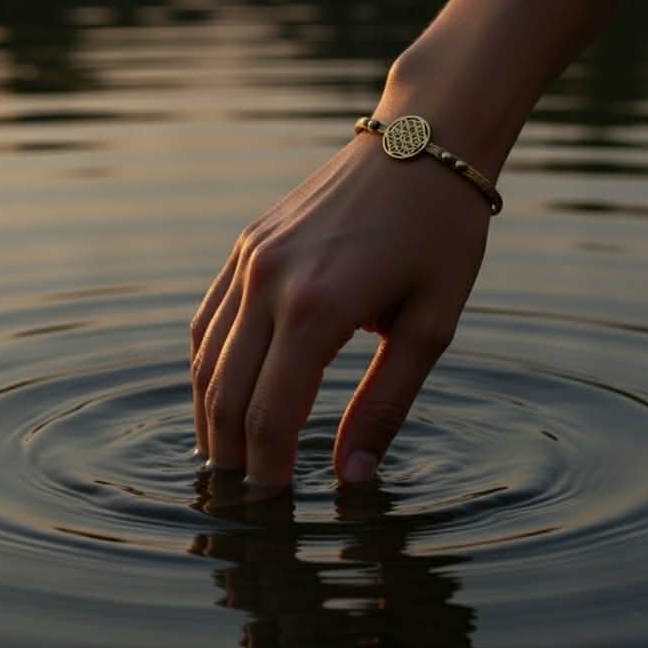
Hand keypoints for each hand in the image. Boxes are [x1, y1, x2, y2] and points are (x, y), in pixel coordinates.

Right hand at [190, 127, 490, 487]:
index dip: (268, 471)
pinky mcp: (246, 243)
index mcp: (319, 306)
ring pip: (205, 358)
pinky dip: (208, 365)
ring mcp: (249, 258)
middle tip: (243, 497)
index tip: (275, 506)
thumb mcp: (431, 325)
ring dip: (209, 415)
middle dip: (231, 455)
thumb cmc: (442, 233)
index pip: (272, 415)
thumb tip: (352, 476)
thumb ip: (385, 403)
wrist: (422, 140)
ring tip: (226, 457)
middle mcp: (269, 281)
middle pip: (225, 394)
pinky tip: (222, 392)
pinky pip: (208, 318)